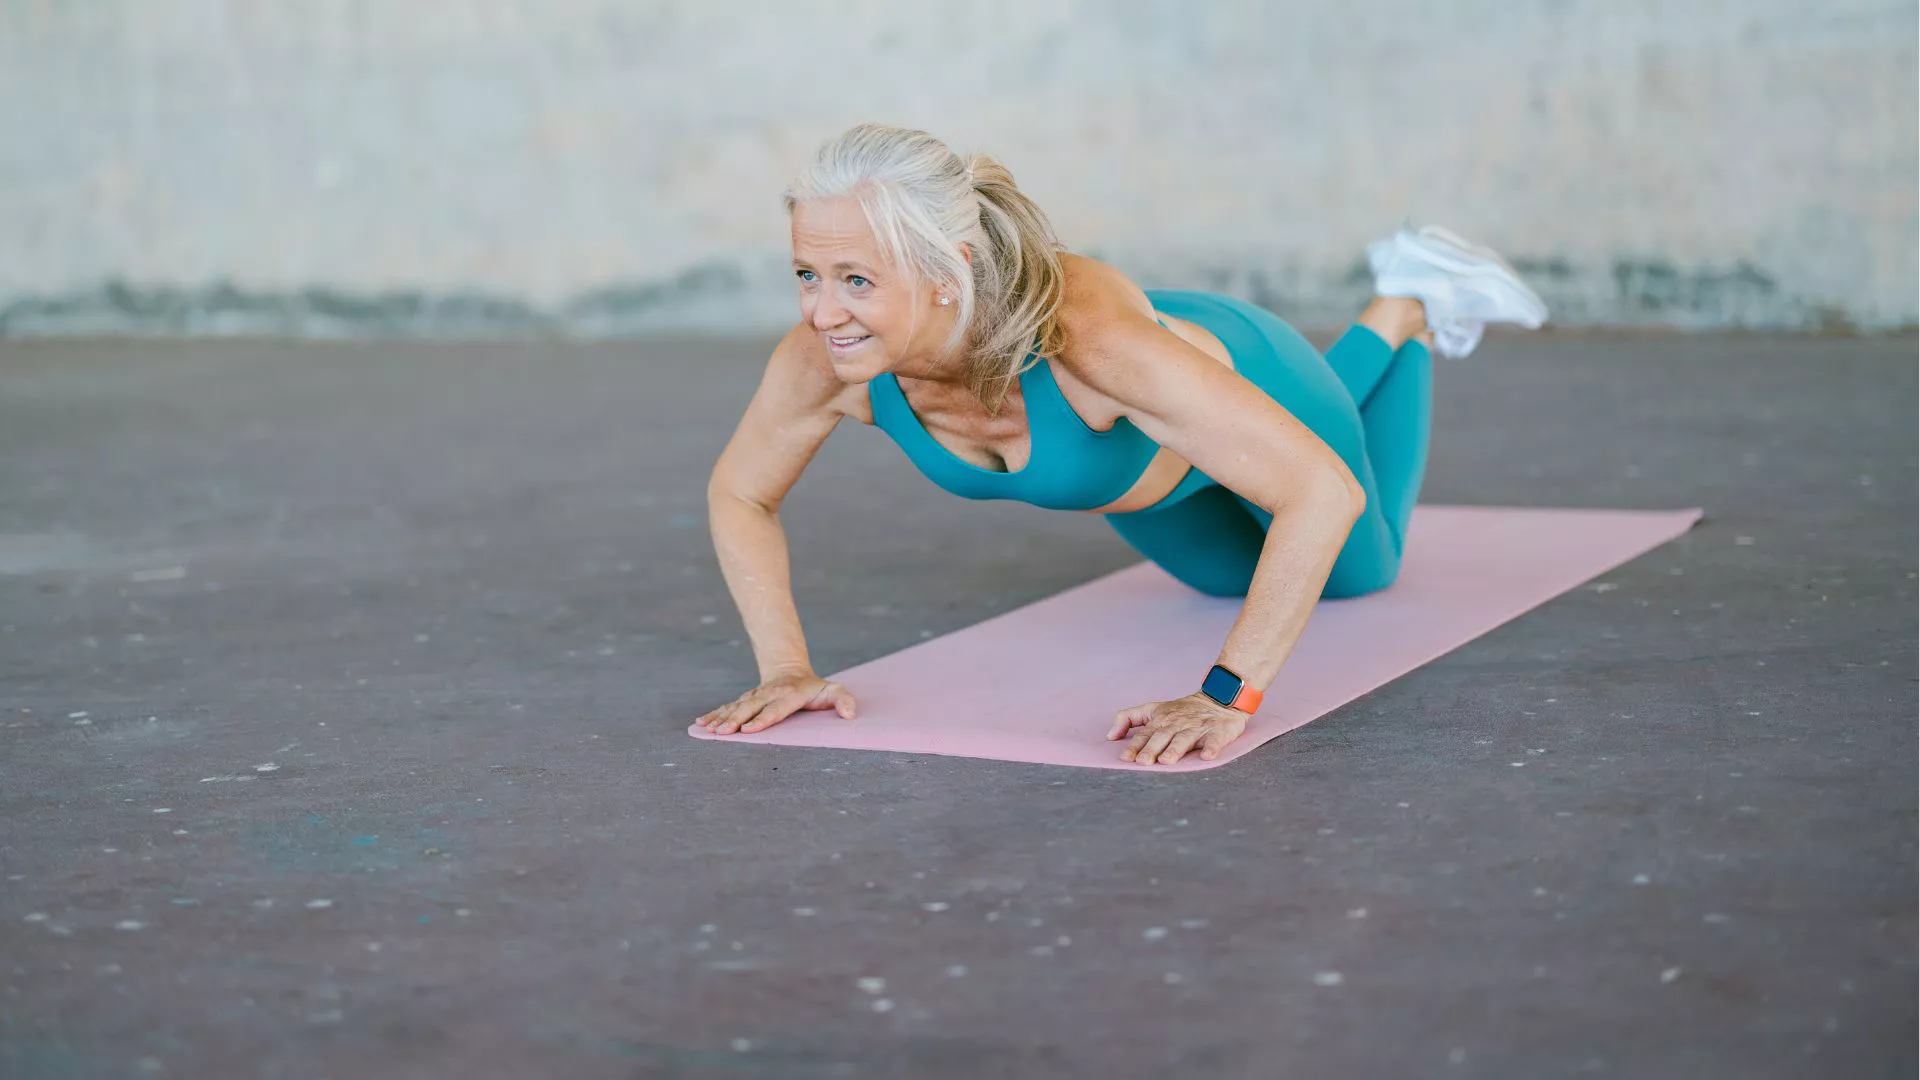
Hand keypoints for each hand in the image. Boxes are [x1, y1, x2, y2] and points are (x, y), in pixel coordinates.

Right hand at [695, 670, 857, 734]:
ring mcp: (755, 696)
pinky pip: (729, 707)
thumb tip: (850, 714)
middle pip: (750, 708)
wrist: (791, 671)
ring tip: (708, 729)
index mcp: (789, 695)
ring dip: (721, 718)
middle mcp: (769, 694)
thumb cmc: (815, 688)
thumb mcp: (833, 690)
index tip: (748, 730)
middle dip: (735, 720)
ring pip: (736, 707)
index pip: (775, 709)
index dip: (762, 719)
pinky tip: (701, 723)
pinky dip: (715, 714)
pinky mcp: (746, 699)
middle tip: (722, 732)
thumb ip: (843, 700)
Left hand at [1107, 691, 1248, 764]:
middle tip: (1143, 762)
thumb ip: (1129, 718)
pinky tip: (1206, 756)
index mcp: (1162, 720)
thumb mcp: (1153, 709)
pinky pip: (1215, 740)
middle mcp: (1178, 723)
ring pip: (1185, 739)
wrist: (1220, 699)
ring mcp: (1198, 727)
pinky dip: (1211, 748)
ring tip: (1166, 761)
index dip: (1135, 745)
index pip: (1145, 734)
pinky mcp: (1218, 731)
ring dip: (1175, 749)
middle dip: (1152, 749)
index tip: (1126, 757)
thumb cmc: (1183, 710)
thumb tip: (1110, 736)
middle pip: (1163, 737)